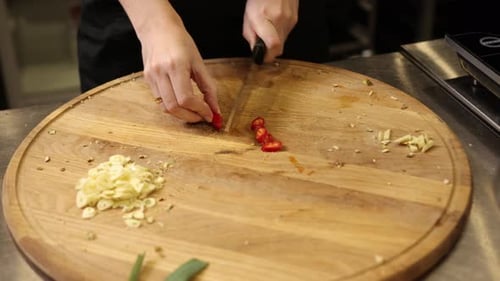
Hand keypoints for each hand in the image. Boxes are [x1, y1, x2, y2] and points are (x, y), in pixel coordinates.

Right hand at [120, 0, 219, 122]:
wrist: (157, 28)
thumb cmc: (180, 41)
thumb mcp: (199, 62)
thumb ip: (208, 87)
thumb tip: (215, 109)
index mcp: (176, 66)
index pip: (186, 98)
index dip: (199, 110)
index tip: (210, 115)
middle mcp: (161, 72)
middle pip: (174, 107)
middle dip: (190, 117)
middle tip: (202, 117)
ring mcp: (151, 77)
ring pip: (165, 108)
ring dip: (181, 115)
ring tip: (194, 112)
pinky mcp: (146, 80)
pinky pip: (160, 101)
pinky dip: (173, 107)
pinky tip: (182, 103)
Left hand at [243, 0, 298, 62]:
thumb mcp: (248, 17)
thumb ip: (251, 36)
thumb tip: (255, 50)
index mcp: (264, 18)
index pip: (273, 45)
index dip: (268, 56)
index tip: (262, 57)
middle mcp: (280, 20)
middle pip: (279, 47)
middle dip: (270, 51)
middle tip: (263, 47)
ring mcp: (290, 20)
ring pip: (284, 41)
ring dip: (275, 41)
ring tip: (268, 29)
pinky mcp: (295, 19)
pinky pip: (287, 33)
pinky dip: (280, 33)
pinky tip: (275, 24)